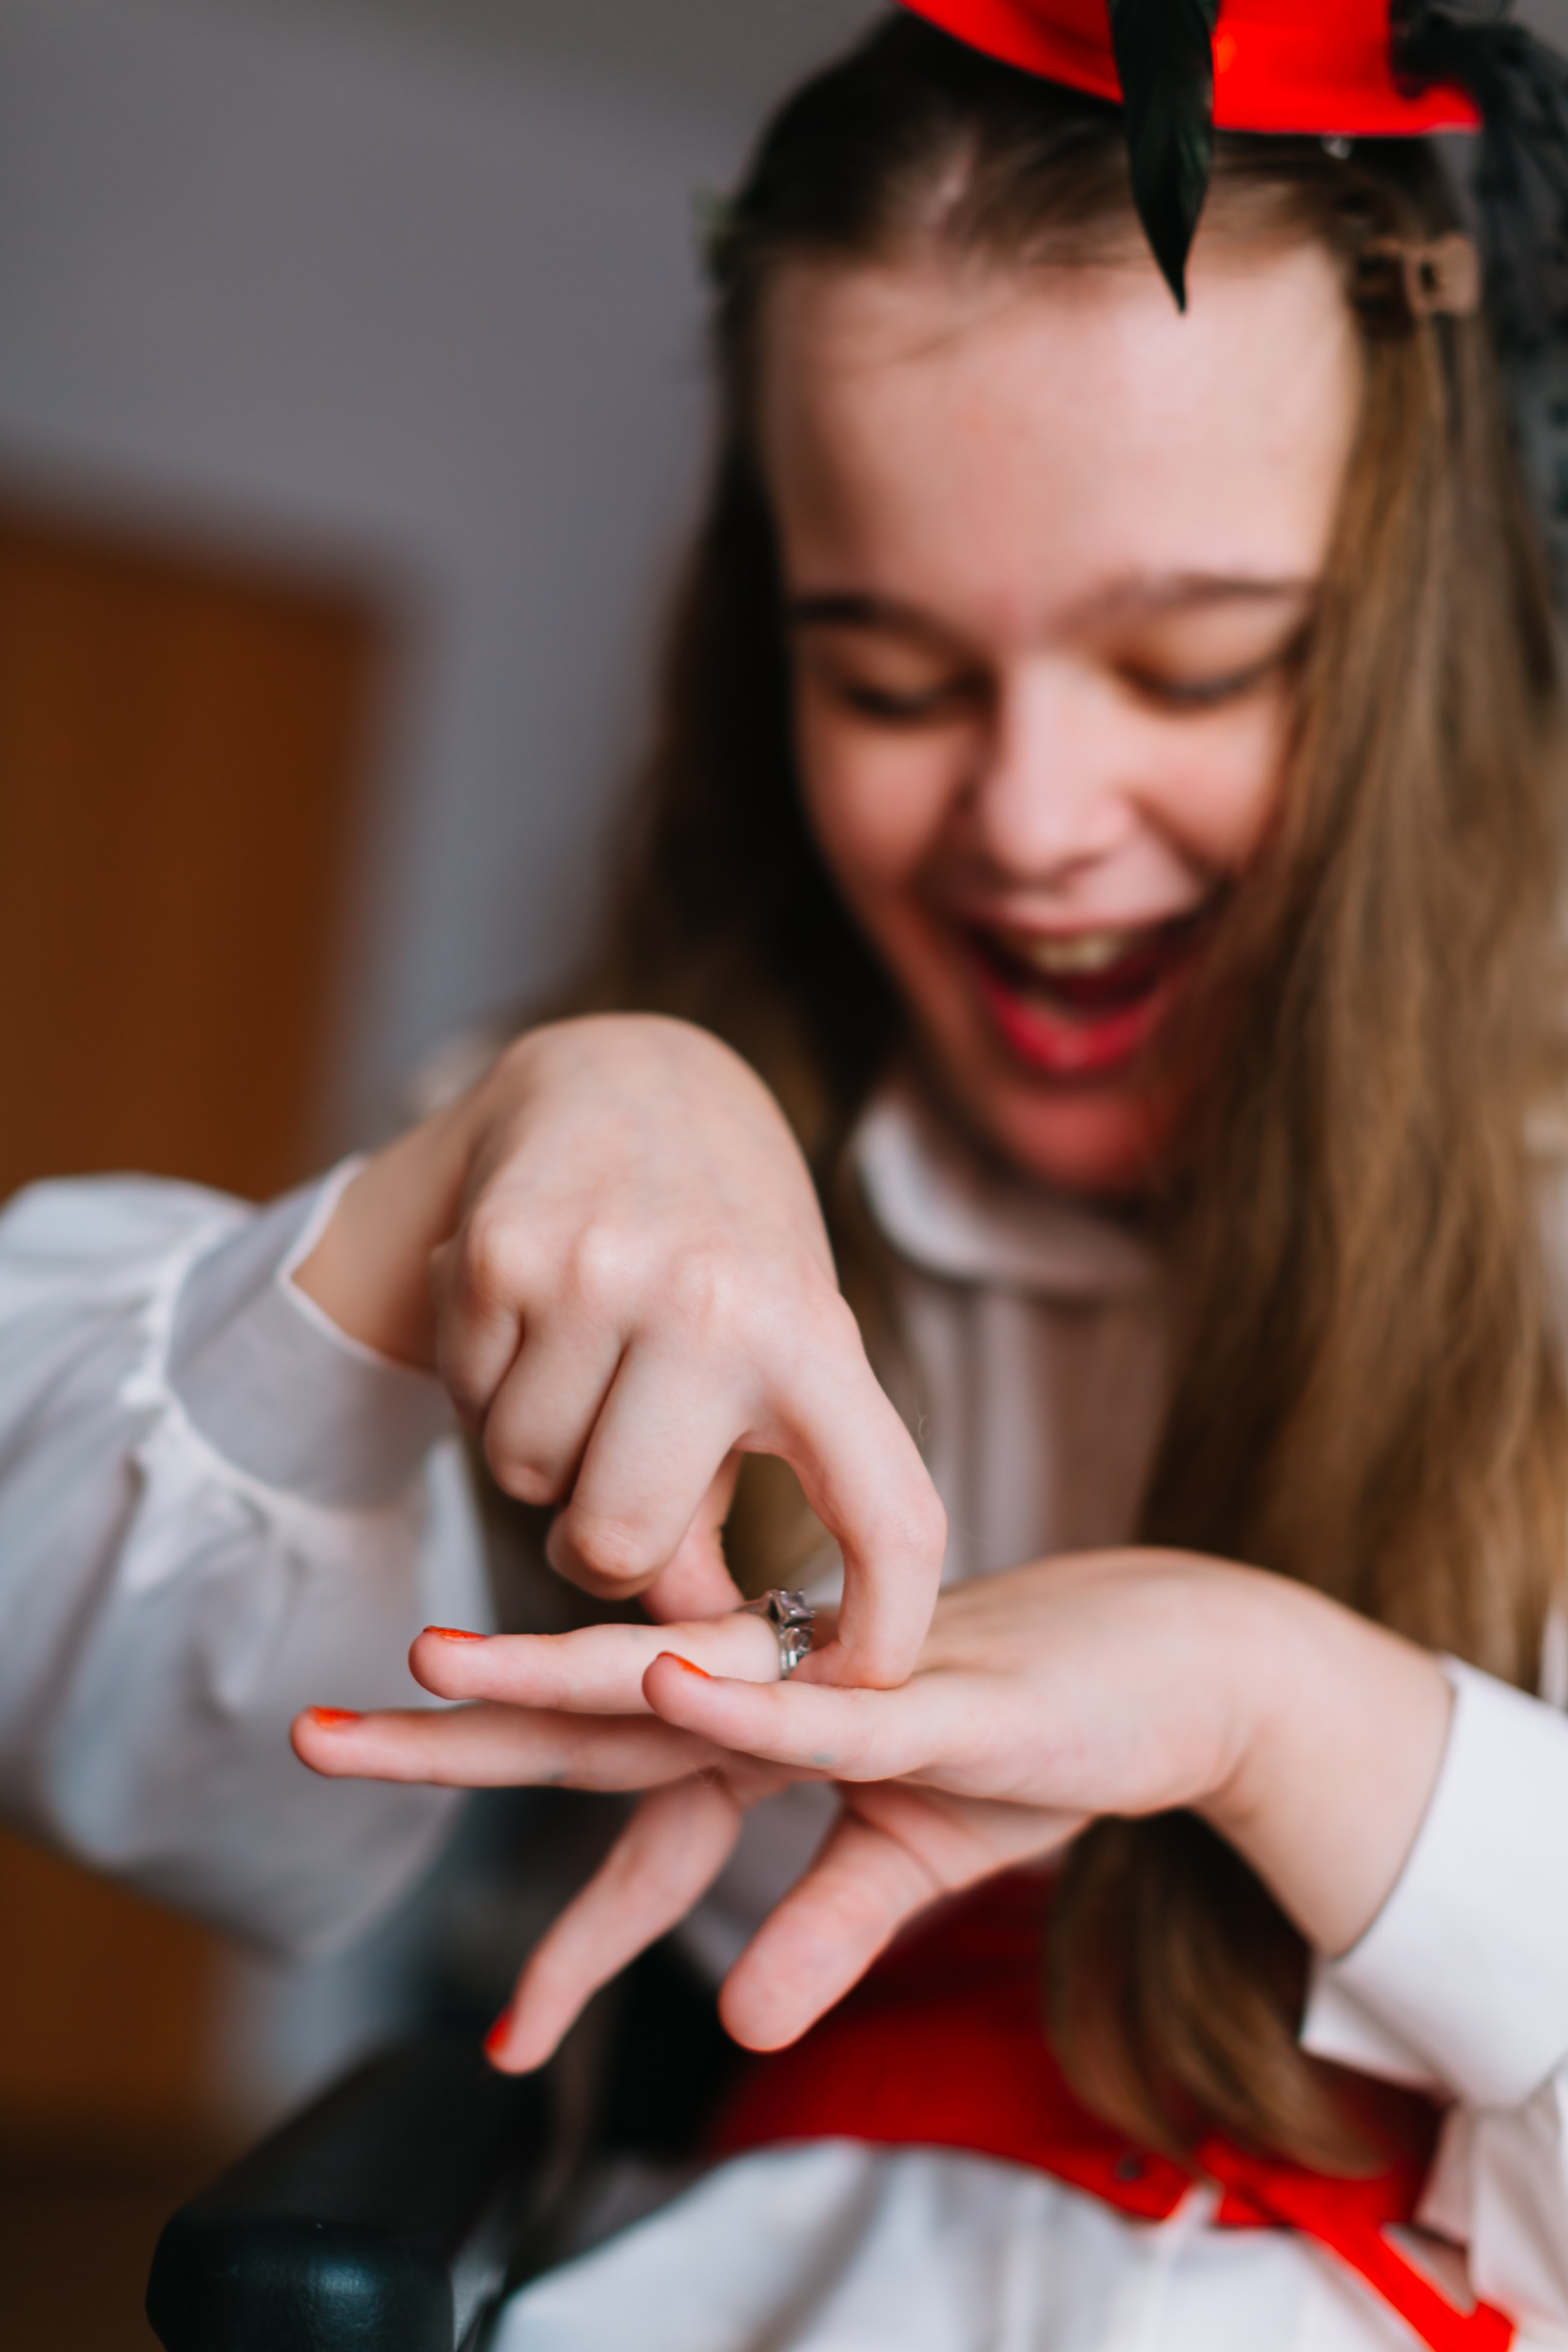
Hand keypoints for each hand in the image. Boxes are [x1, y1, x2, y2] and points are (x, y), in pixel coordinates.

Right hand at [293, 1015, 945, 1683]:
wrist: (626, 1080)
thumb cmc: (728, 1254)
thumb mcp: (783, 1352)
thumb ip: (753, 1494)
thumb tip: (689, 1646)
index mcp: (817, 1336)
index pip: (887, 1514)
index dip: (885, 1632)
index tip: (859, 1697)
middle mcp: (709, 1303)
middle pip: (618, 1546)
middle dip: (613, 1546)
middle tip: (632, 1483)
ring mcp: (593, 1275)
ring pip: (529, 1484)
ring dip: (549, 1463)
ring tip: (595, 1374)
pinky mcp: (495, 1256)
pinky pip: (472, 1411)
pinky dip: (495, 1398)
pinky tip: (540, 1328)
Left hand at [293, 1607, 1075, 2064]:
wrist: (1176, 1667)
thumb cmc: (1037, 1743)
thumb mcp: (912, 1865)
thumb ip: (818, 1933)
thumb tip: (736, 2032)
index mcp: (764, 1733)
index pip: (625, 1821)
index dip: (559, 1934)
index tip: (500, 2042)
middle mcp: (779, 1693)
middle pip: (593, 1723)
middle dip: (454, 1737)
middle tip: (316, 1737)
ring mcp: (847, 1684)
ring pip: (675, 1683)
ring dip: (556, 1675)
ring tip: (437, 1670)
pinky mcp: (936, 1695)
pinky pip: (821, 1710)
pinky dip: (742, 1702)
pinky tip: (667, 1688)